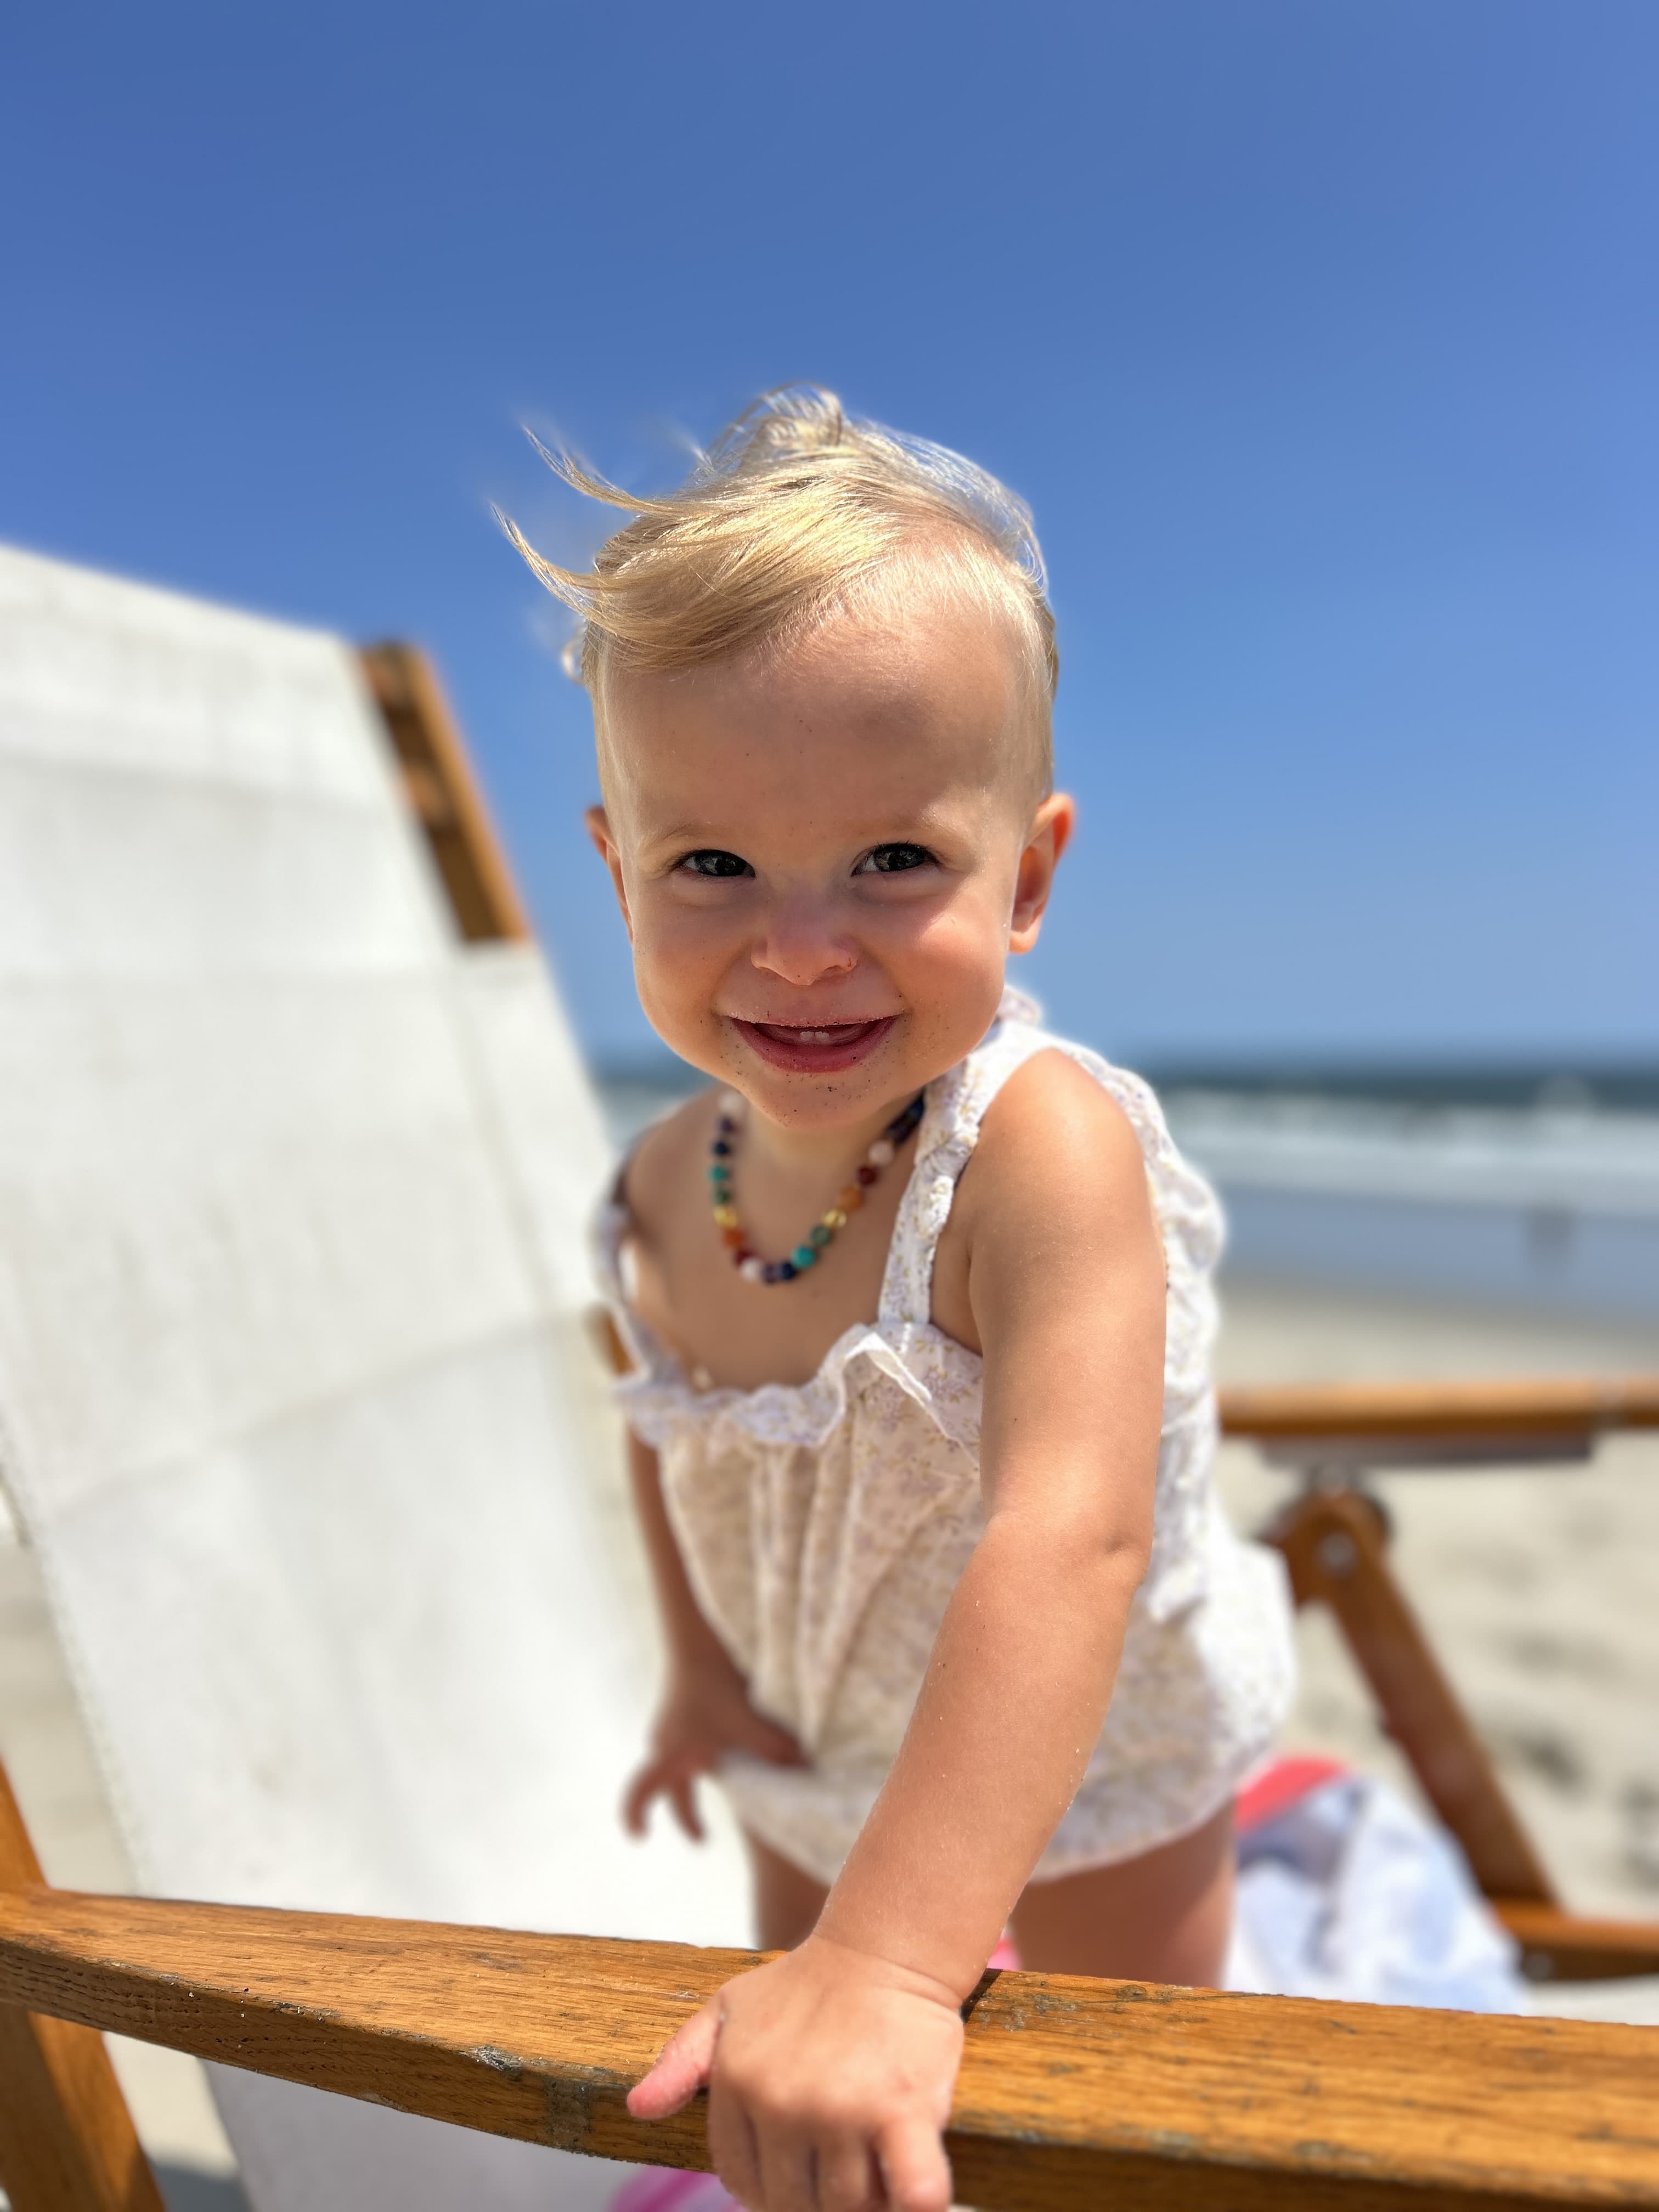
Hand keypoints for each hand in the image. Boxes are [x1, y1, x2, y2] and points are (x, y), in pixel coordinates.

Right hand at [624, 1656, 803, 1841]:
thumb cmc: (713, 1682)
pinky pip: (692, 1747)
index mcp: (670, 1753)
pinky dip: (709, 1758)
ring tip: (730, 1792)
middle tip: (703, 1839)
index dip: (636, 1817)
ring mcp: (671, 1727)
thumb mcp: (745, 1722)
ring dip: (699, 1783)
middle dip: (687, 1814)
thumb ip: (773, 1749)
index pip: (641, 1793)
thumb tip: (804, 1772)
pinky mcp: (683, 1712)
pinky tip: (732, 1753)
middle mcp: (664, 1743)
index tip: (640, 1838)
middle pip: (670, 1790)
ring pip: (683, 1767)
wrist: (699, 1639)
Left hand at [629, 1936, 962, 2210]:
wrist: (883, 1948)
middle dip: (816, 2195)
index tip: (795, 2169)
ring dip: (864, 2199)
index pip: (739, 2179)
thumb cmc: (806, 1983)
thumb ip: (680, 2060)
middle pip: (793, 2201)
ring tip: (874, 2163)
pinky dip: (915, 2204)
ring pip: (846, 2205)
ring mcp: (841, 2109)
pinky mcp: (901, 2110)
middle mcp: (782, 2102)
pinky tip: (910, 2195)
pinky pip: (913, 2191)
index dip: (766, 2186)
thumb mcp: (729, 2008)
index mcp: (739, 2083)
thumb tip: (638, 2110)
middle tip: (841, 2163)